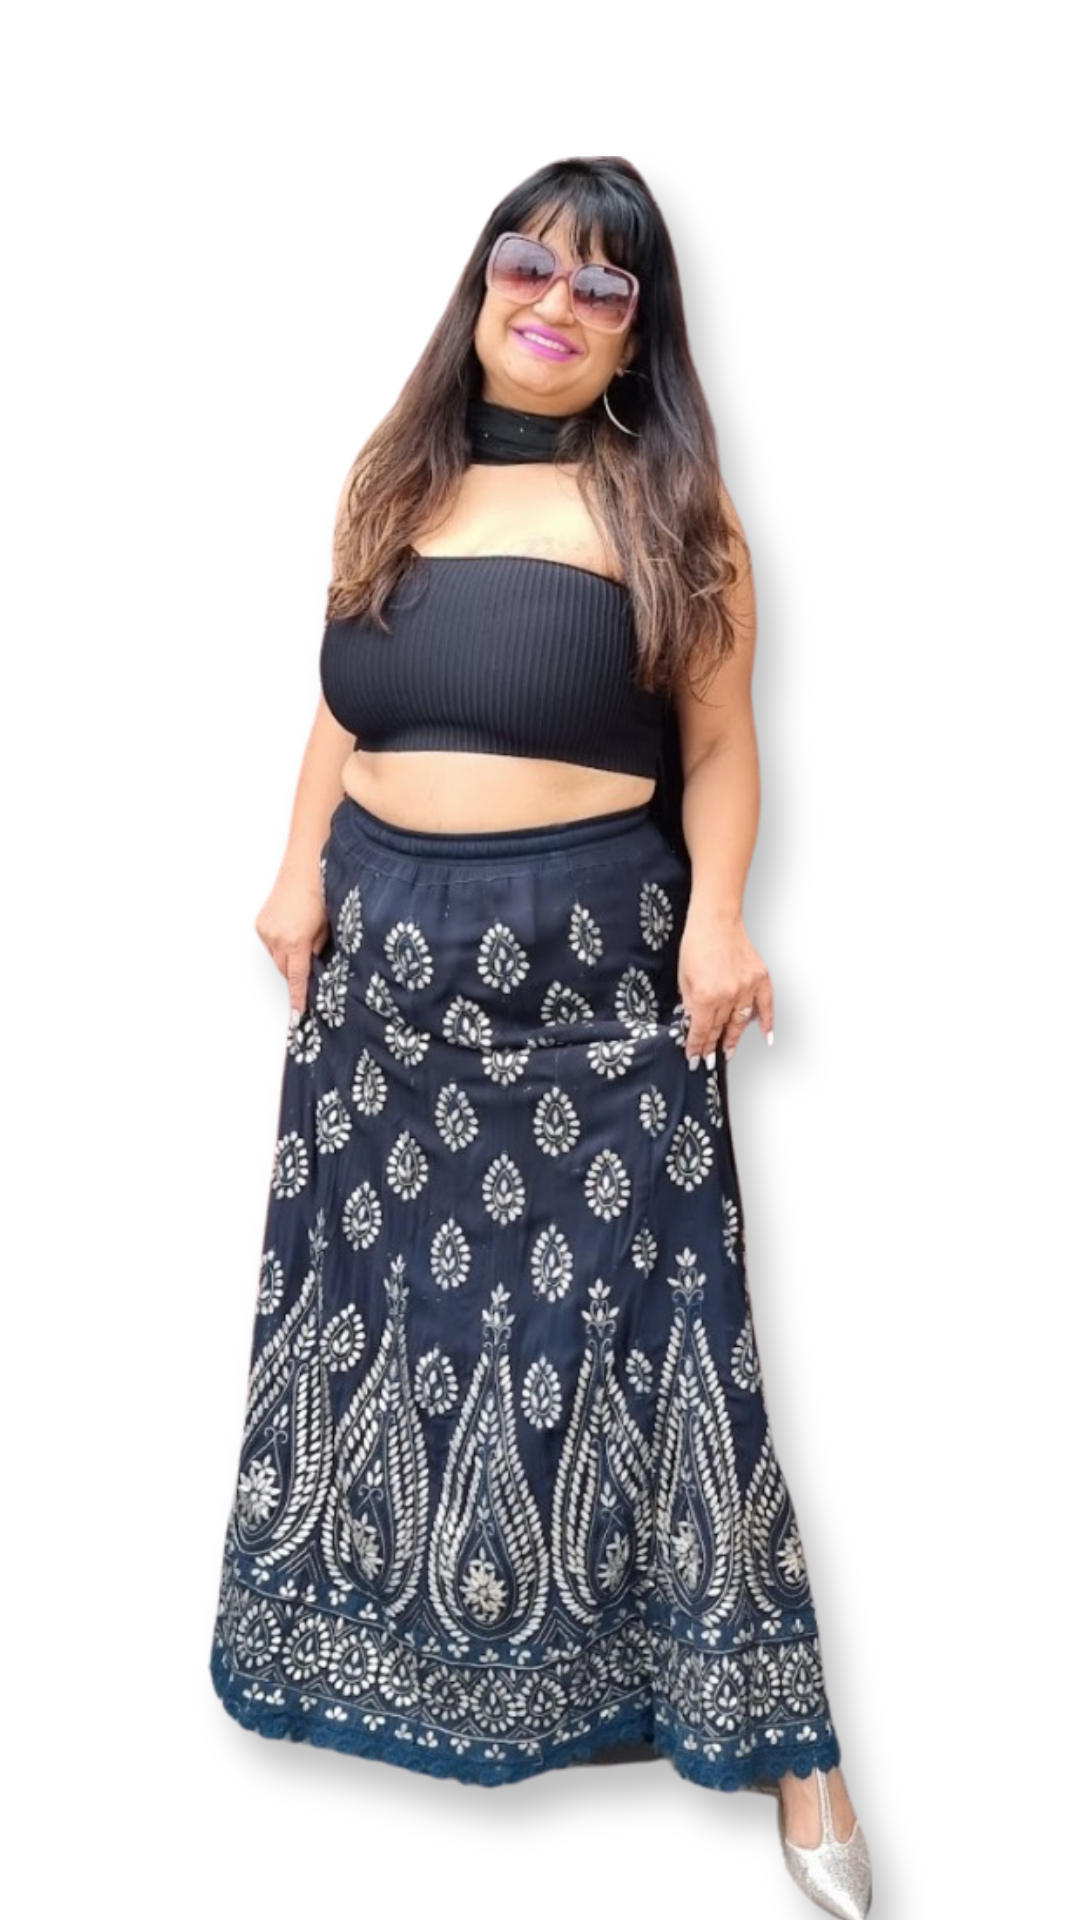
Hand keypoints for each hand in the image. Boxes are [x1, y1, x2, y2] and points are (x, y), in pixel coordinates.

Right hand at [254, 868, 328, 1023]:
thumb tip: (313, 963)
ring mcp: (266, 931)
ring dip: (288, 956)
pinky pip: (270, 943)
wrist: (304, 867)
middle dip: (296, 971)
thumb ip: (318, 950)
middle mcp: (277, 938)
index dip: (298, 998)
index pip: (297, 979)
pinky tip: (292, 929)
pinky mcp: (260, 923)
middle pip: (284, 970)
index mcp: (296, 942)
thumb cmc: (321, 893)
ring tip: (302, 937)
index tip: (297, 1015)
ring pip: (277, 957)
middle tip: (310, 963)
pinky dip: (280, 943)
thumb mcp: (327, 928)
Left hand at [676, 908, 773, 1067]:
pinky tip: (767, 1036)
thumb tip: (693, 1022)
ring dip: (734, 1039)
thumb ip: (689, 1003)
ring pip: (741, 1022)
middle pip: (720, 1028)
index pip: (701, 1030)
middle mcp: (728, 995)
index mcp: (705, 996)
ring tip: (728, 1050)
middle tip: (709, 1059)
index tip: (695, 1057)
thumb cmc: (696, 943)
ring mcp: (747, 987)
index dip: (696, 1046)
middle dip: (712, 1046)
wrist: (715, 920)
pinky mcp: (760, 978)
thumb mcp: (683, 978)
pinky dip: (767, 1022)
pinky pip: (766, 1006)